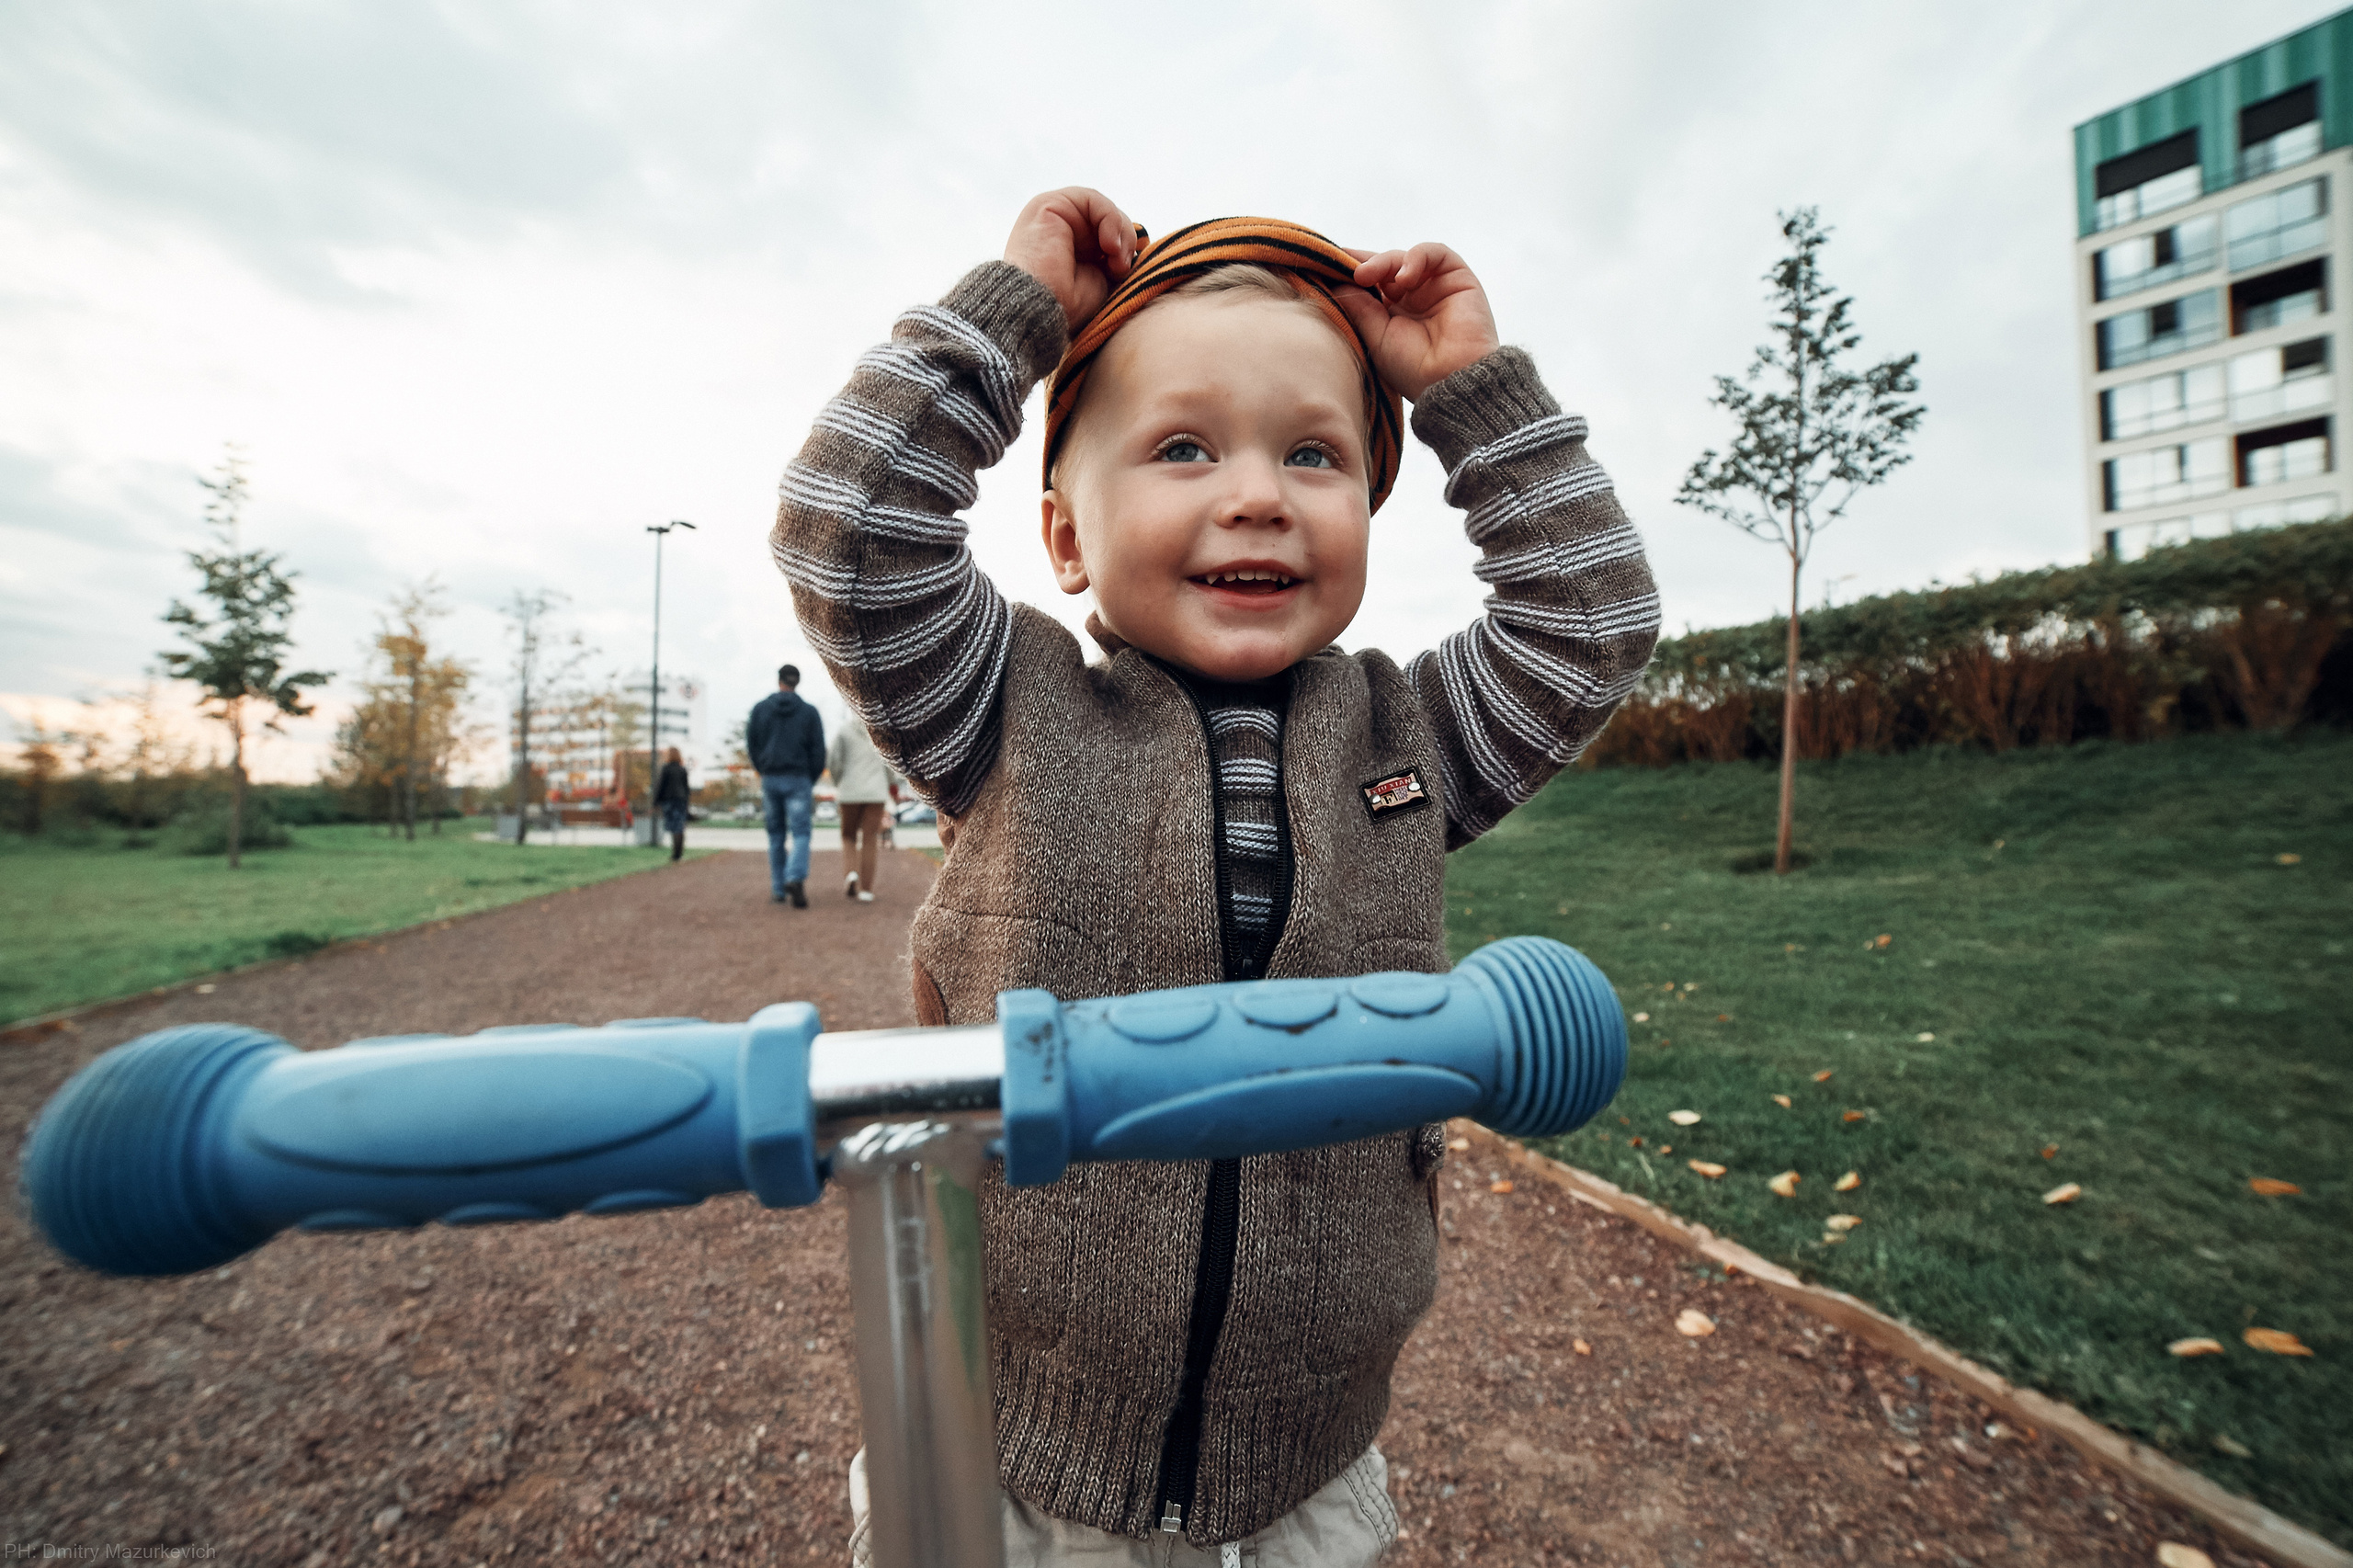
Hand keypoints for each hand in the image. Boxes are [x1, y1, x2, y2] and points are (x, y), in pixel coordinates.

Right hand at [1004, 188, 1138, 333]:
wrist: (1041, 310)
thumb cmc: (1067, 306)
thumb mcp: (1102, 278)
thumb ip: (1116, 257)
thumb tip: (1138, 240)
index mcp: (1070, 246)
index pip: (1106, 232)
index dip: (1124, 247)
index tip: (1125, 272)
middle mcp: (1059, 228)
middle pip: (1107, 219)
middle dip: (1124, 241)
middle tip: (1121, 268)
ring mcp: (1053, 214)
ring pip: (1102, 208)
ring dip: (1119, 232)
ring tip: (1115, 259)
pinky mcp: (1048, 204)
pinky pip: (1093, 200)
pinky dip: (1110, 220)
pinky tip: (1108, 245)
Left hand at [1335, 243, 1499, 401]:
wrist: (1452, 381)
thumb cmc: (1413, 369)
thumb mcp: (1375, 337)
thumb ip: (1358, 307)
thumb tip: (1335, 281)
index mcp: (1393, 313)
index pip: (1371, 282)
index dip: (1351, 271)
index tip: (1326, 263)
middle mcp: (1414, 298)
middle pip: (1385, 266)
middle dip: (1365, 265)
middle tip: (1350, 273)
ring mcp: (1435, 286)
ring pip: (1406, 257)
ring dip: (1386, 261)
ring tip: (1369, 276)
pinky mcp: (1458, 278)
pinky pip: (1435, 253)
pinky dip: (1416, 258)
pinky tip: (1404, 278)